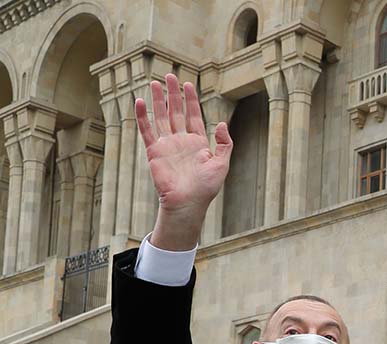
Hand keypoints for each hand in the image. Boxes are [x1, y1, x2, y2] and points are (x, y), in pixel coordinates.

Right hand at [137, 74, 231, 251]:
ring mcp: (167, 145)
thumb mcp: (222, 164)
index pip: (193, 116)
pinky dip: (143, 116)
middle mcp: (181, 141)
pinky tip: (139, 101)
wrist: (188, 202)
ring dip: (157, 100)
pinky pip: (147, 130)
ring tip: (154, 82)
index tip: (188, 84)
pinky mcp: (154, 151)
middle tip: (169, 75)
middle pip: (176, 111)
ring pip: (161, 116)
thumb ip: (224, 144)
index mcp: (198, 143)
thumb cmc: (206, 188)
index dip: (191, 100)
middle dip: (173, 94)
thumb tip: (220, 123)